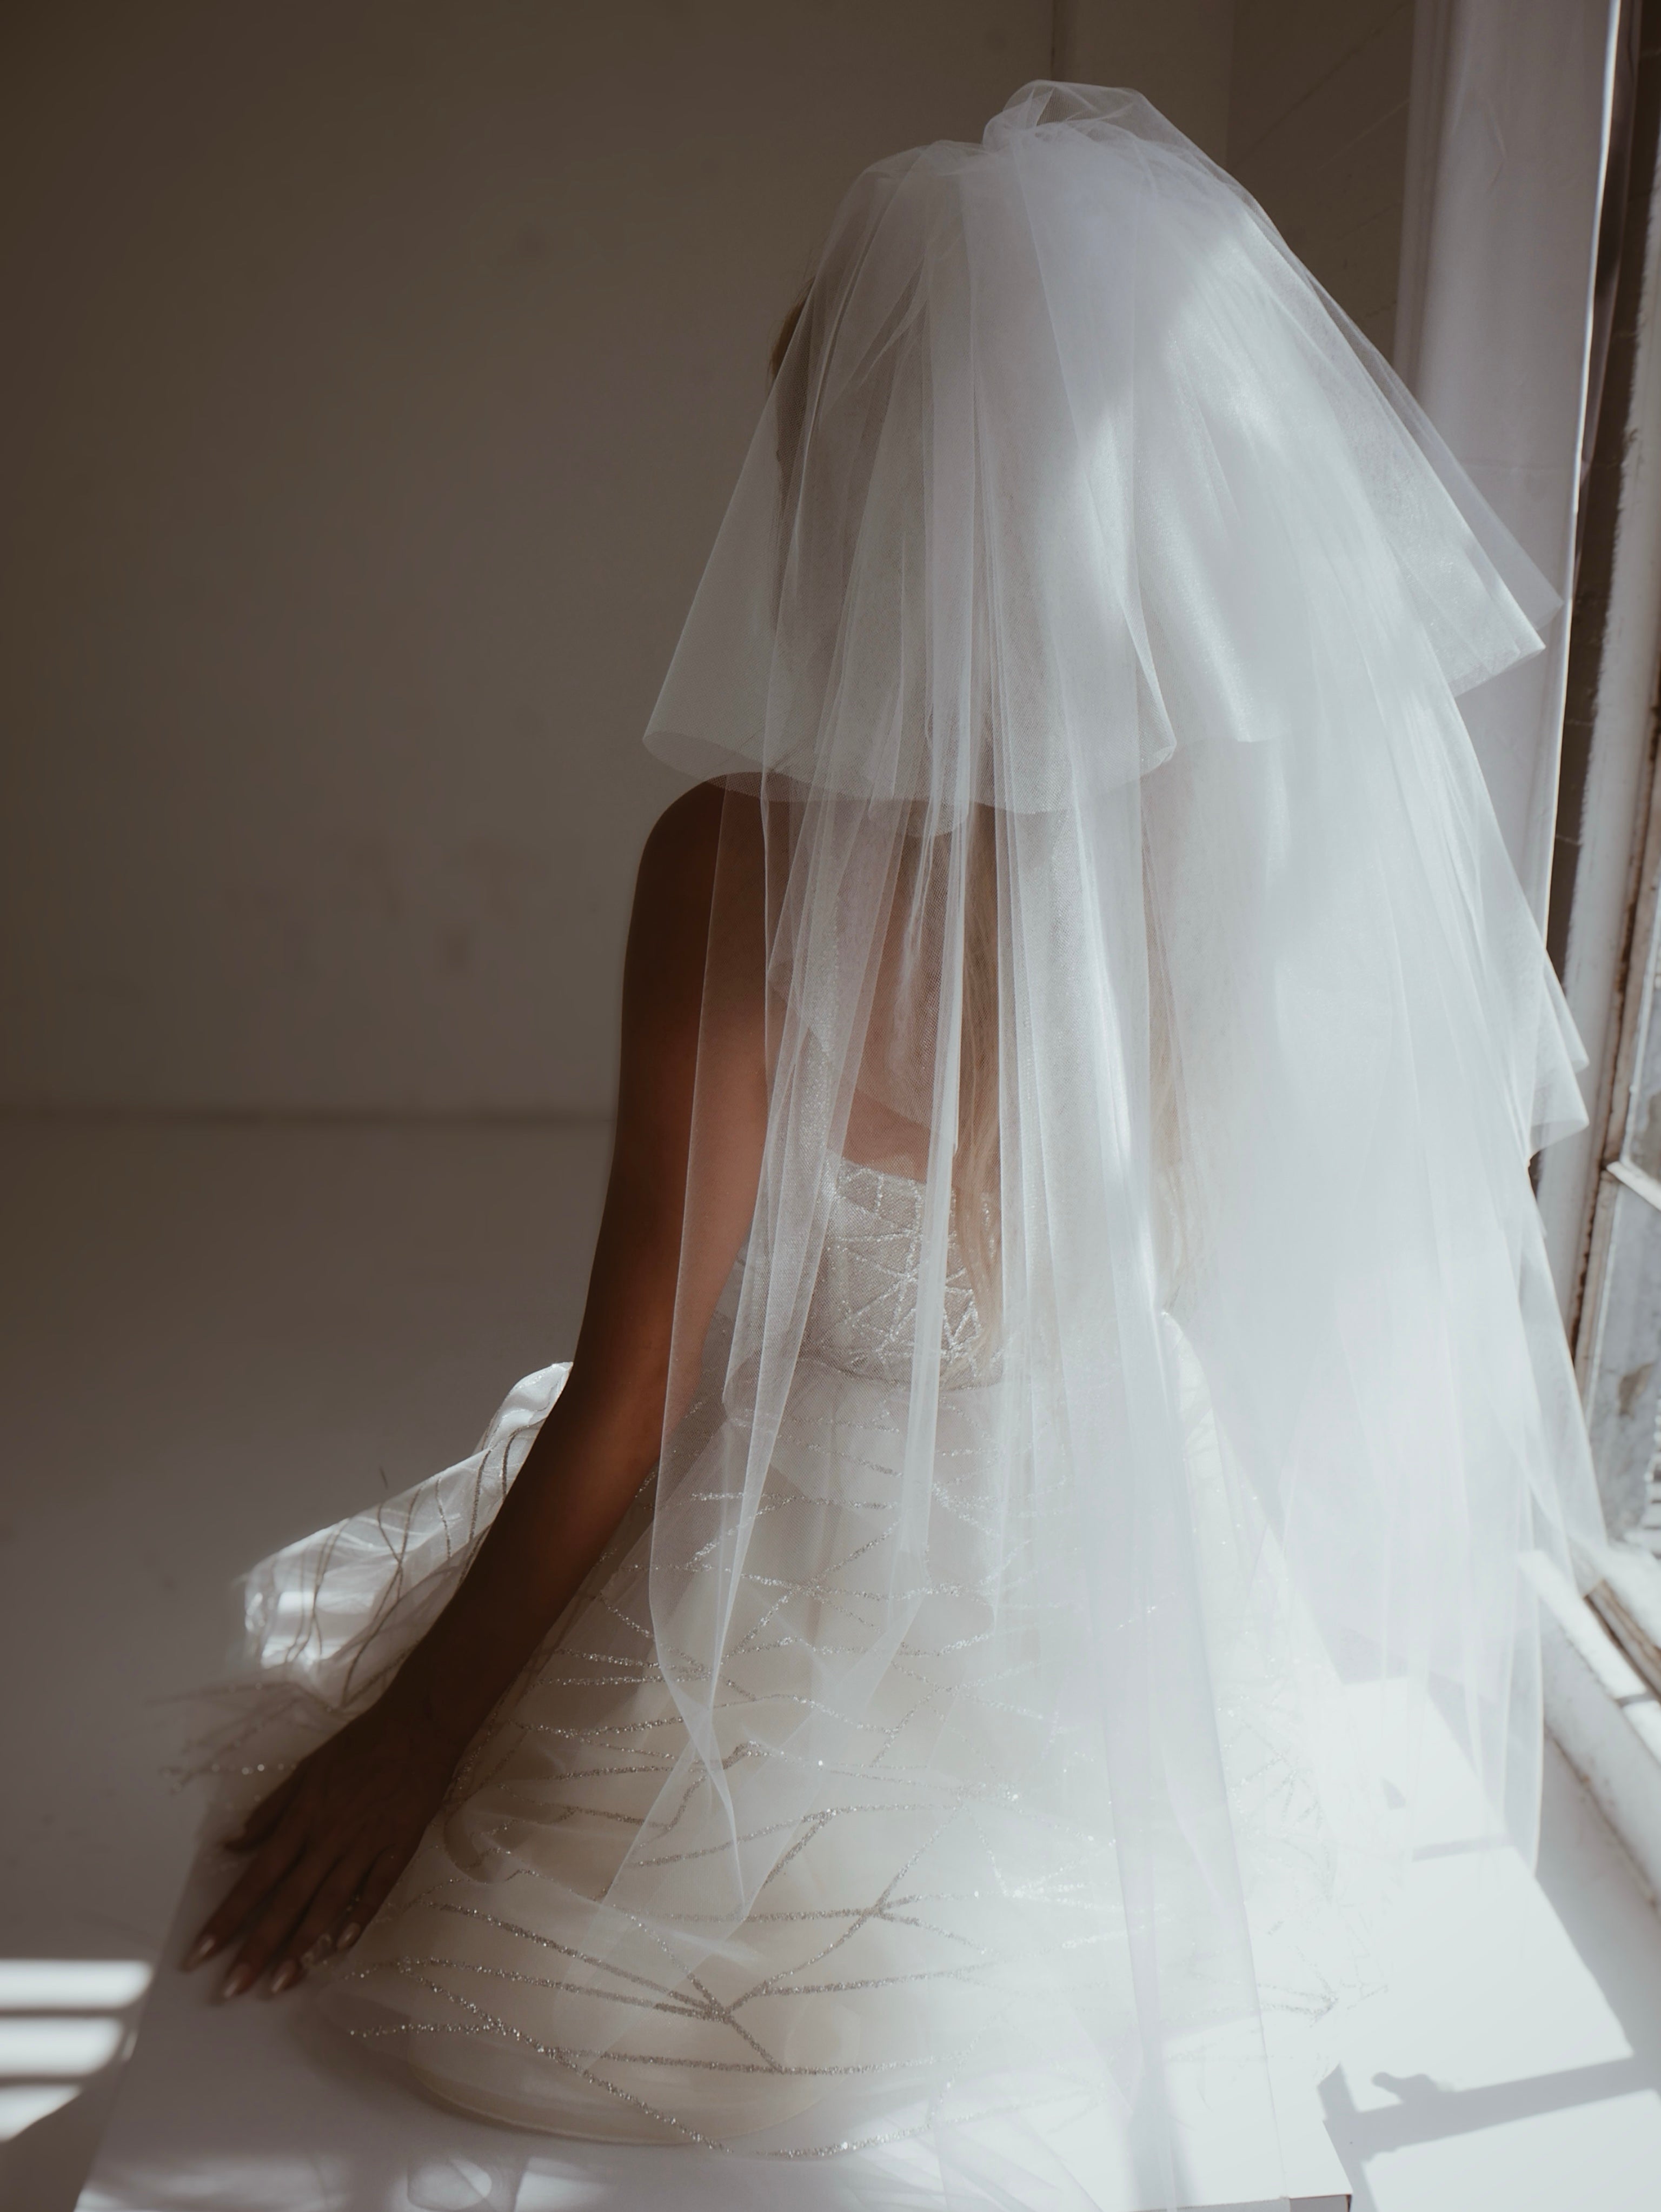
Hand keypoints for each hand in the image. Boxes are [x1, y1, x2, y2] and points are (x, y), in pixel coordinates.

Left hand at [181, 1690, 459, 1999]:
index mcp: (301, 1818)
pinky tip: (342, 1948)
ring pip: (328, 1903)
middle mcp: (327, 1837)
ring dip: (302, 1946)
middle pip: (286, 1900)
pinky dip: (360, 1917)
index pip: (256, 1877)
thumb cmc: (358, 1745)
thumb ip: (270, 1811)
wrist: (418, 1725)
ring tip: (278, 1985)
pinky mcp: (398, 1846)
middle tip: (230, 1990)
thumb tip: (231, 1844)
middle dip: (256, 1948)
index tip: (199, 1954)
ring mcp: (365, 1844)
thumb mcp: (305, 1770)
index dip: (227, 1917)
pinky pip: (377, 1889)